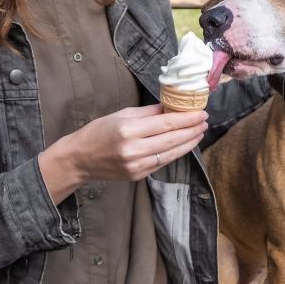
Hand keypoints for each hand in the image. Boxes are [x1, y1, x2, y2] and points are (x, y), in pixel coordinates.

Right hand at [39, 104, 207, 203]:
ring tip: (199, 133)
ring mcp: (136, 166)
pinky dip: (175, 153)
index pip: (166, 124)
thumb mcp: (121, 115)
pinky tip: (183, 145)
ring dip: (188, 143)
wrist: (79, 159)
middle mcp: (134, 150)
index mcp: (128, 130)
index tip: (201, 113)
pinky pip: (162, 163)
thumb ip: (147, 113)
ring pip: (171, 154)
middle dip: (192, 130)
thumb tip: (171, 107)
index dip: (187, 119)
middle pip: (172, 140)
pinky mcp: (138, 176)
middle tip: (205, 122)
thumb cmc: (98, 132)